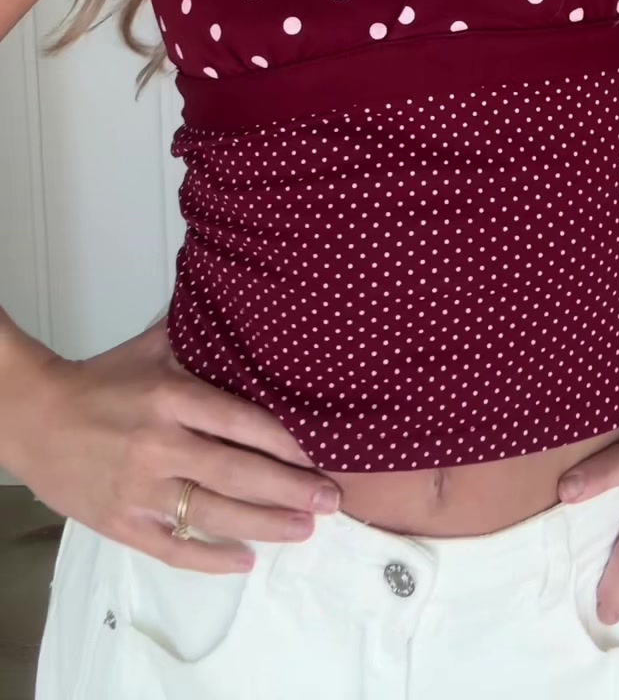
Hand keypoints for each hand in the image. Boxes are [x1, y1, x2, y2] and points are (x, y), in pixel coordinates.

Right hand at [3, 318, 342, 573]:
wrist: (34, 417)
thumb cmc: (100, 382)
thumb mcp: (154, 349)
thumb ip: (202, 339)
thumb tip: (253, 310)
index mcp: (170, 397)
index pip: (240, 421)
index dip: (284, 443)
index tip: (320, 454)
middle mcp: (159, 444)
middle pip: (236, 473)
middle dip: (290, 489)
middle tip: (331, 500)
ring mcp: (139, 489)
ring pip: (212, 514)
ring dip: (264, 524)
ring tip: (305, 528)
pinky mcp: (120, 522)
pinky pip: (172, 548)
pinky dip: (210, 558)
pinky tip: (245, 560)